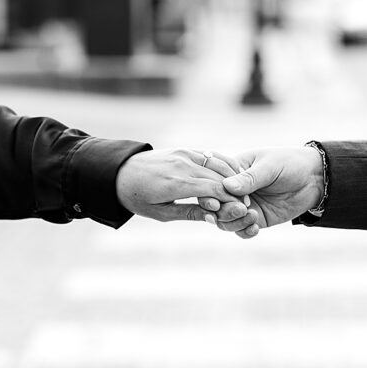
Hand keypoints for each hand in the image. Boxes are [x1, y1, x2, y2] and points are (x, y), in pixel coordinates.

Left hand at [116, 149, 255, 225]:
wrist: (119, 172)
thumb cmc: (137, 198)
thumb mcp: (161, 213)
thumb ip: (188, 213)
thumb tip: (214, 218)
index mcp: (176, 184)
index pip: (214, 191)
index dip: (231, 202)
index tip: (242, 212)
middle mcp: (182, 166)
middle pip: (220, 178)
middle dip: (236, 192)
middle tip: (248, 205)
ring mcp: (183, 155)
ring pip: (218, 164)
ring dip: (233, 178)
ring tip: (243, 192)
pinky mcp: (184, 150)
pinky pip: (210, 156)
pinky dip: (223, 165)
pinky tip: (233, 177)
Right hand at [218, 146, 324, 237]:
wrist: (315, 178)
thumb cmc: (290, 163)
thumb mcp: (269, 166)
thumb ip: (249, 178)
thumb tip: (226, 186)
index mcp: (231, 171)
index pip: (213, 184)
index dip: (214, 193)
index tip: (223, 198)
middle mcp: (233, 190)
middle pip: (216, 205)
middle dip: (225, 210)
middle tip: (242, 209)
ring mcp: (244, 205)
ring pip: (226, 220)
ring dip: (235, 222)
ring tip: (253, 217)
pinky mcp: (256, 218)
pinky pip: (241, 230)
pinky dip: (244, 232)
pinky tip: (255, 228)